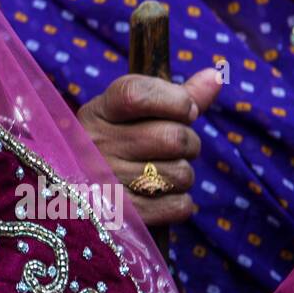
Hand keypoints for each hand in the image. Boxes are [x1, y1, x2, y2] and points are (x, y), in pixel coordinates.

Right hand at [77, 68, 220, 226]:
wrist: (77, 191)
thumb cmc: (116, 143)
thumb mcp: (132, 114)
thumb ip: (175, 95)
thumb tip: (216, 75)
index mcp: (97, 112)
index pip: (137, 94)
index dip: (175, 100)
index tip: (185, 109)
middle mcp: (95, 145)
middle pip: (172, 137)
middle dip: (188, 142)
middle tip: (176, 146)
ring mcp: (106, 182)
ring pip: (181, 174)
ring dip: (183, 174)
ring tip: (162, 172)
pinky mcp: (122, 217)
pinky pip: (178, 206)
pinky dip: (179, 202)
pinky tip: (160, 195)